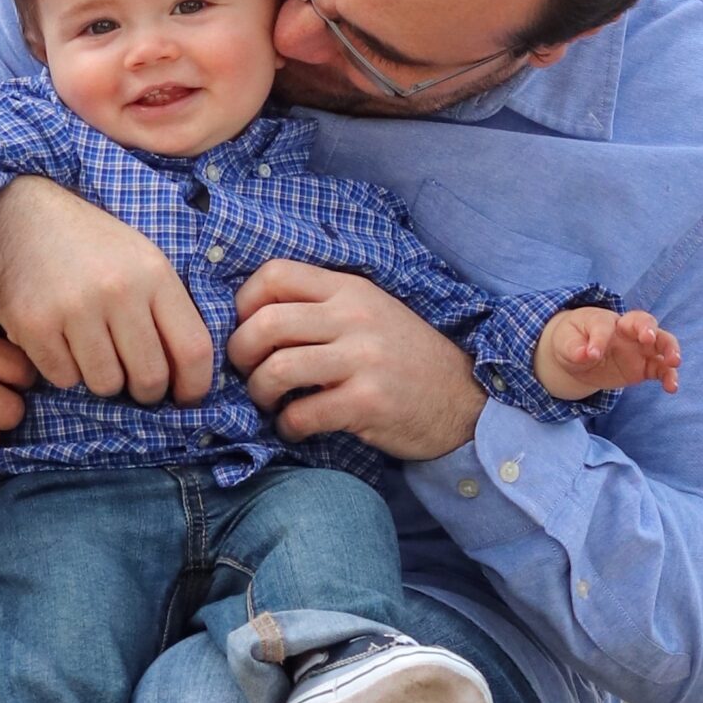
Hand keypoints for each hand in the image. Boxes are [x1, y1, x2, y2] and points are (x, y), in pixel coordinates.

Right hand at [0, 176, 213, 404]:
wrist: (19, 211)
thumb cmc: (87, 243)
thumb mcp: (139, 259)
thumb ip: (165, 308)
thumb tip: (186, 373)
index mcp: (153, 273)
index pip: (193, 348)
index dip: (195, 385)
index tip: (186, 397)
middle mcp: (117, 290)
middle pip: (150, 377)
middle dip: (146, 392)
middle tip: (135, 384)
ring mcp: (74, 308)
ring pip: (106, 384)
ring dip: (102, 380)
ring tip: (93, 352)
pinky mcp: (34, 324)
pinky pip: (64, 378)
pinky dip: (65, 370)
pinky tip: (60, 343)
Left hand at [229, 259, 485, 460]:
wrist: (463, 399)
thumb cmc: (403, 358)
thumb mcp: (368, 313)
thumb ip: (320, 306)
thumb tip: (249, 317)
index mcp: (349, 289)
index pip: (274, 274)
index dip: (243, 304)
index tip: (246, 330)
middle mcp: (355, 317)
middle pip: (264, 324)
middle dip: (240, 355)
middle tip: (248, 373)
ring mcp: (363, 359)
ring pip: (276, 370)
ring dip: (260, 394)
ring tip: (271, 404)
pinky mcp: (367, 402)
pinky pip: (301, 414)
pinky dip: (287, 427)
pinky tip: (295, 428)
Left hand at [535, 305, 681, 400]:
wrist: (579, 356)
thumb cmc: (572, 341)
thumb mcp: (565, 343)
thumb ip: (574, 348)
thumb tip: (585, 354)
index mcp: (604, 321)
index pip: (605, 325)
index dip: (599, 339)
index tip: (591, 354)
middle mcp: (627, 331)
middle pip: (645, 322)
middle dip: (648, 328)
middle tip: (649, 339)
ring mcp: (639, 348)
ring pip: (661, 342)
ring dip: (670, 350)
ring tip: (673, 362)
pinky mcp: (644, 367)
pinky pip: (660, 369)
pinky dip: (668, 376)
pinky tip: (671, 387)